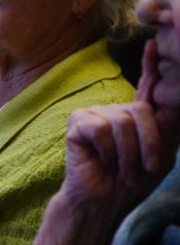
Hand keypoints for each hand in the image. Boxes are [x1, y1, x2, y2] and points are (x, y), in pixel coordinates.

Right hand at [26, 40, 179, 244]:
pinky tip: (102, 161)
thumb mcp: (162, 153)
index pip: (147, 86)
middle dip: (149, 143)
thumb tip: (167, 99)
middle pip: (143, 110)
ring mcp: (94, 114)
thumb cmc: (133, 181)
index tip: (154, 42)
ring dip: (129, 153)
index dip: (151, 65)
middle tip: (142, 168)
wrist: (105, 202)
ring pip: (124, 120)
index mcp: (136, 116)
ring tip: (122, 170)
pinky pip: (102, 128)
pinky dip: (108, 150)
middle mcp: (115, 110)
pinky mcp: (78, 123)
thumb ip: (167, 124)